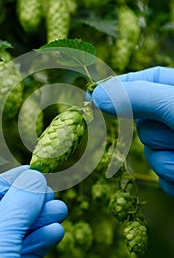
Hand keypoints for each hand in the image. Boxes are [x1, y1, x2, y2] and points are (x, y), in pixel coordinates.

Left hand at [0, 166, 67, 257]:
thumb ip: (14, 211)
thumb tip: (34, 178)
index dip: (3, 185)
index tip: (30, 171)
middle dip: (26, 205)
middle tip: (51, 193)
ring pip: (10, 240)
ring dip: (38, 224)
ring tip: (61, 210)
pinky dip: (37, 245)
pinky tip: (55, 232)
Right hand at [91, 66, 173, 196]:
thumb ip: (138, 97)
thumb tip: (96, 95)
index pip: (148, 79)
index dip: (121, 85)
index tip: (92, 94)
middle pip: (144, 122)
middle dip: (156, 134)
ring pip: (152, 154)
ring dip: (167, 160)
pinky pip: (162, 178)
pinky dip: (172, 178)